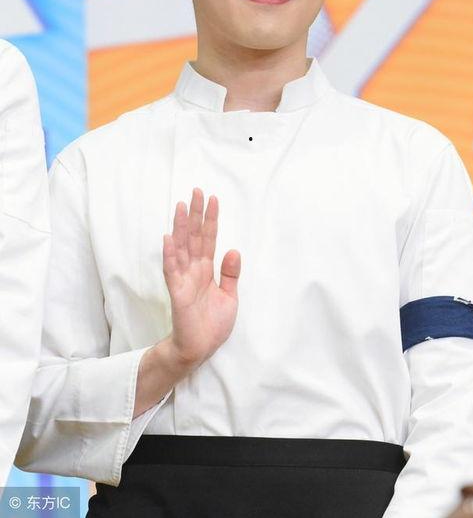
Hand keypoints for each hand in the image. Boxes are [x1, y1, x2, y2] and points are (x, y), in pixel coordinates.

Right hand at [162, 187, 240, 365]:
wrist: (200, 349)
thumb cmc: (212, 324)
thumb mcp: (229, 296)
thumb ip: (230, 274)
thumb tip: (234, 249)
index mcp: (206, 269)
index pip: (208, 239)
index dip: (210, 219)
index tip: (213, 199)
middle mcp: (194, 270)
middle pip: (194, 237)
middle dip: (195, 214)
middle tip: (197, 191)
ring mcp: (184, 279)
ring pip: (181, 248)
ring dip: (181, 227)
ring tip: (181, 206)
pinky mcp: (177, 293)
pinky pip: (172, 270)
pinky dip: (170, 255)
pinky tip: (169, 238)